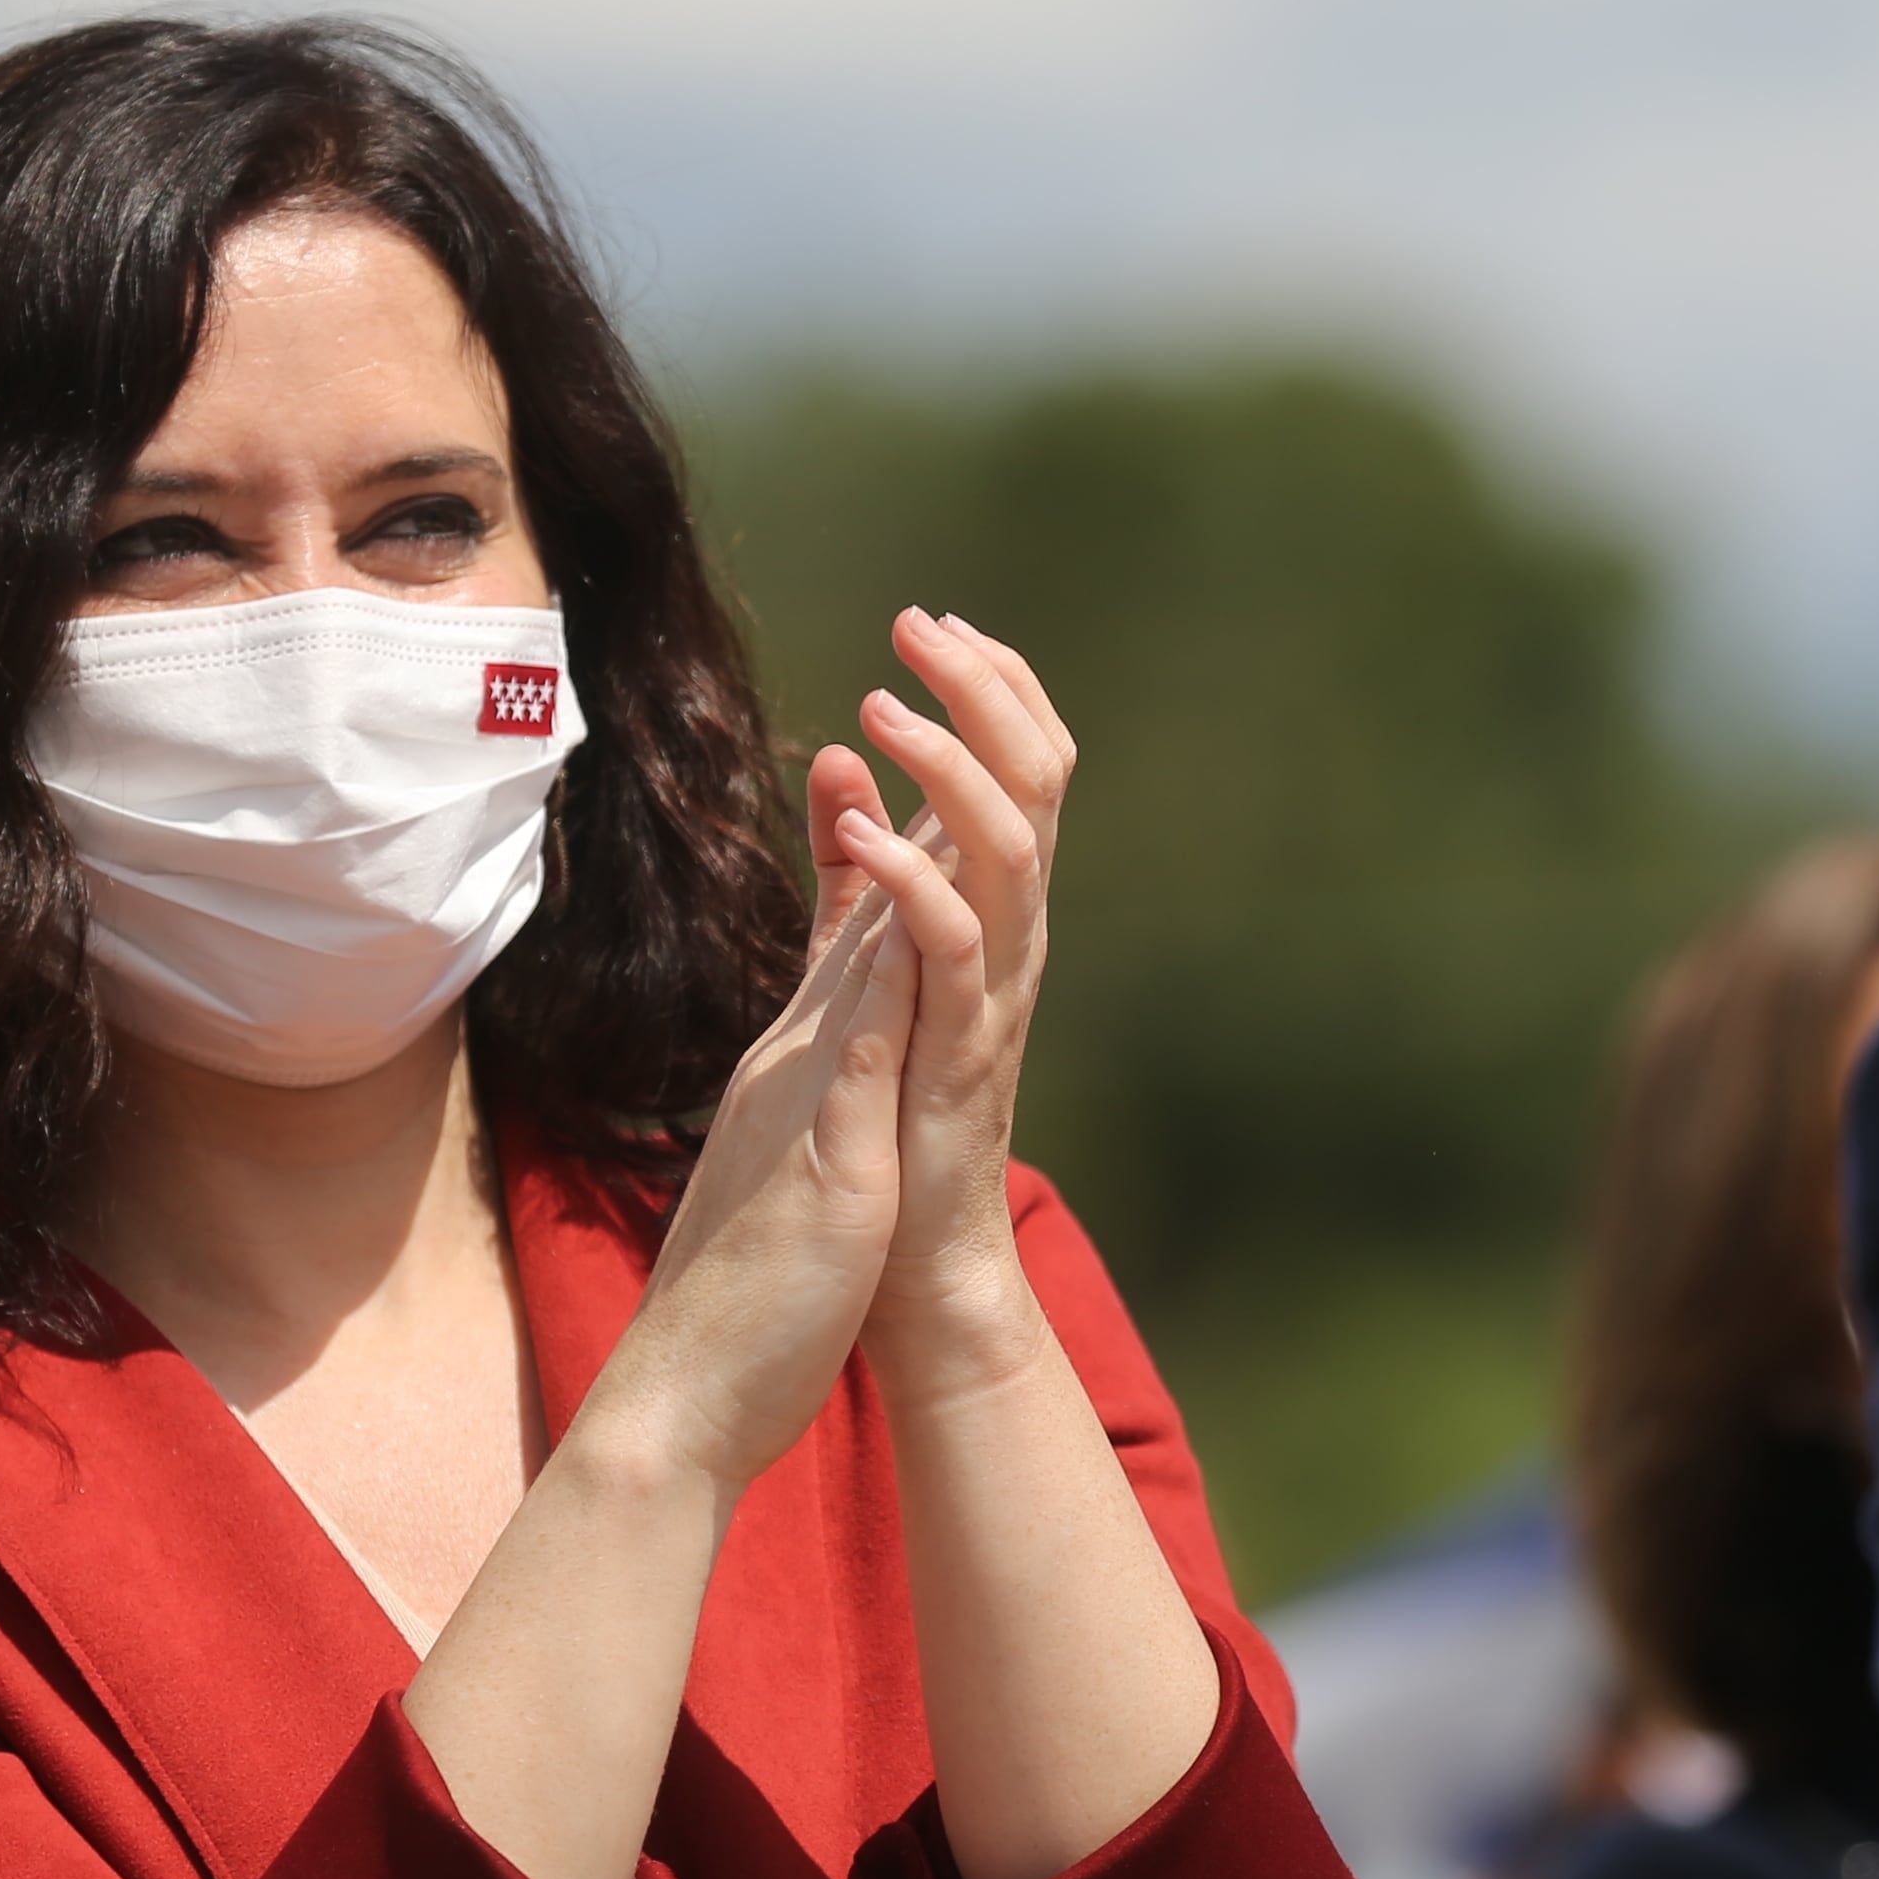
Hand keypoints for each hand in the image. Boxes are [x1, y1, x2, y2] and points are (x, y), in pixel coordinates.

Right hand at [580, 750, 950, 1493]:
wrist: (685, 1397)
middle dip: (901, 816)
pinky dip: (888, 983)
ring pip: (860, 962)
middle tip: (933, 706)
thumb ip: (807, 1089)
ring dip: (897, 866)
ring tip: (935, 771)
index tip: (925, 761)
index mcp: (793, 1070)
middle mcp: (792, 1066)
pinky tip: (922, 919)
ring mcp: (803, 1108)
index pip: (854, 935)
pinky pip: (860, 1055)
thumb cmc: (746, 1295)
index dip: (890, 844)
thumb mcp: (787, 1162)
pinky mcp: (824, 1164)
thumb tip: (831, 1032)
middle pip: (859, 918)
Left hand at [796, 608, 1076, 1410]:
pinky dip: (912, 883)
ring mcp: (996, 991)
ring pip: (1011, 847)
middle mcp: (1012, 935)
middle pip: (1035, 779)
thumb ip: (859, 868)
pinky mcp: (960, 1050)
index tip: (936, 621)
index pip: (1019, 767)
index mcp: (991, 908)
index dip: (990, 686)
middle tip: (921, 622)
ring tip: (886, 702)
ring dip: (949, 766)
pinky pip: (954, 948)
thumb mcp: (867, 959)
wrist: (912, 1257)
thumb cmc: (890, 1114)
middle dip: (984, 690)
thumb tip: (843, 767)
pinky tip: (862, 836)